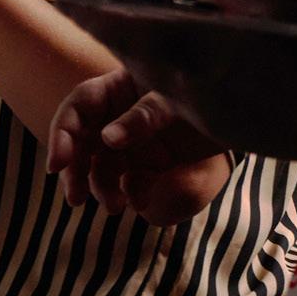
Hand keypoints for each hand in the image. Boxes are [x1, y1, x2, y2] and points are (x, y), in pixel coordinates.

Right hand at [46, 65, 232, 223]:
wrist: (239, 118)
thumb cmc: (201, 94)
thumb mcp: (173, 101)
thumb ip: (141, 117)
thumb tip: (107, 140)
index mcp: (116, 89)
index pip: (77, 108)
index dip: (62, 135)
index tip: (57, 164)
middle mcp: (115, 116)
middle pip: (80, 141)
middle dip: (74, 170)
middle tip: (74, 198)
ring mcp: (130, 141)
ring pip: (99, 165)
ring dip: (99, 187)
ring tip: (114, 206)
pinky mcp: (147, 163)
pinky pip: (127, 180)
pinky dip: (127, 192)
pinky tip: (135, 201)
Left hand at [51, 0, 296, 164]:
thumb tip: (201, 1)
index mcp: (194, 49)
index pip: (125, 25)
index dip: (89, 10)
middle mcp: (187, 86)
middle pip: (129, 55)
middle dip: (100, 29)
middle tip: (69, 5)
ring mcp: (203, 113)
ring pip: (152, 81)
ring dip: (129, 56)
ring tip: (109, 28)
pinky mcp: (221, 131)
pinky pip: (180, 103)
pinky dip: (164, 82)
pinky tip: (160, 65)